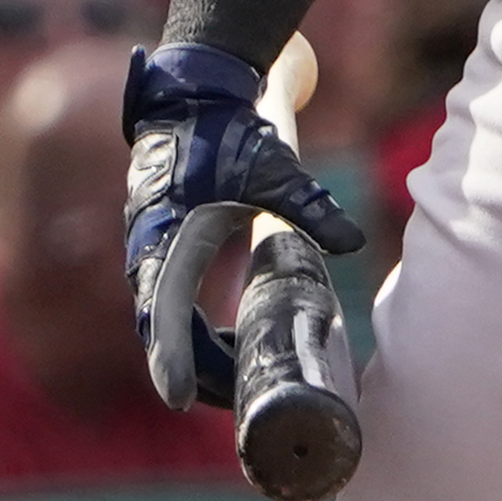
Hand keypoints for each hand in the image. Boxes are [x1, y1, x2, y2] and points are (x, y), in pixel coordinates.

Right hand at [123, 43, 364, 410]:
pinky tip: (230, 345)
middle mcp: (149, 252)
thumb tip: (353, 241)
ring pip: (164, 323)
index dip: (172, 359)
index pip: (165, 313)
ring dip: (195, 357)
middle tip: (240, 403)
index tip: (181, 399)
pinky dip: (192, 334)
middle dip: (194, 373)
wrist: (190, 97)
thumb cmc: (227, 132)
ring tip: (242, 383)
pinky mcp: (158, 251)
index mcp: (169, 237)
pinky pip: (168, 307)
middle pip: (163, 333)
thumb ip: (308, 206)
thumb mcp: (270, 168)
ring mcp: (149, 253)